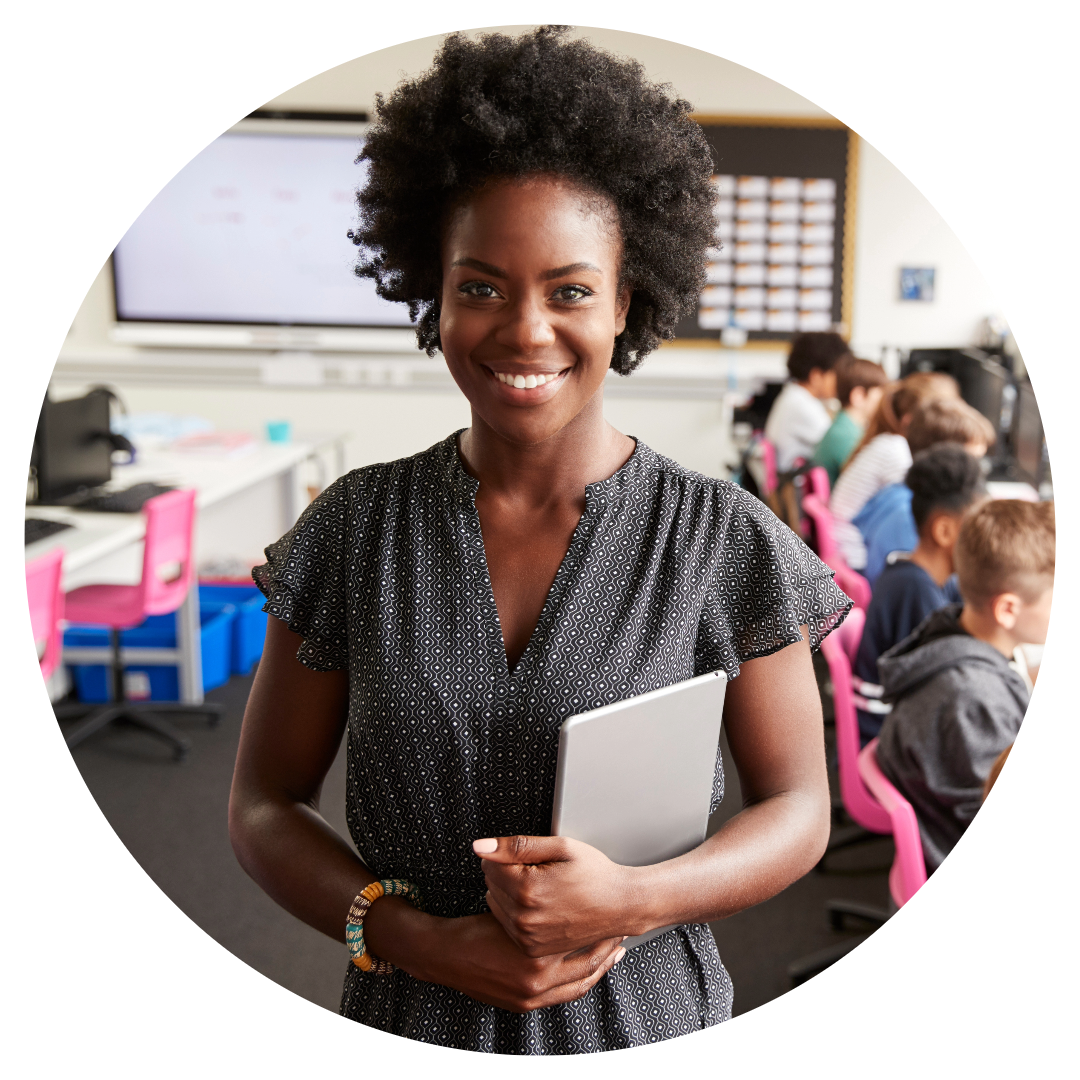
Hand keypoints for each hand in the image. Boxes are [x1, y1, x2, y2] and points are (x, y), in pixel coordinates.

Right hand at [424, 912, 625, 1013]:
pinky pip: (563, 995)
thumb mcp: (511, 908)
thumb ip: (538, 905)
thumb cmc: (474, 929)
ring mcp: (531, 997)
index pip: (584, 946)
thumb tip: (568, 896)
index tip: (615, 918)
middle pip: (588, 969)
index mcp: (536, 959)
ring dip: (597, 969)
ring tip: (611, 953)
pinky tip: (584, 968)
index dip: (602, 931)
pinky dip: (577, 981)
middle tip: (621, 936)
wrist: (445, 955)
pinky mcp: (524, 1004)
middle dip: (608, 952)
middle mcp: (537, 983)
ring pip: (579, 985)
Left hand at [473, 835, 639, 957]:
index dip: (507, 854)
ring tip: (539, 888)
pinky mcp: (531, 948)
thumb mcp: (560, 847)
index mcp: (528, 889)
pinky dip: (515, 912)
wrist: (620, 906)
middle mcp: (524, 917)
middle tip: (539, 871)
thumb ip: (516, 846)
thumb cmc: (594, 874)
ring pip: (494, 902)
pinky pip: (505, 923)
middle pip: (490, 883)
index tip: (530, 857)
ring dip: (508, 892)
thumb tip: (480, 846)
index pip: (488, 863)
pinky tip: (538, 905)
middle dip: (507, 872)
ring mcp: (527, 937)